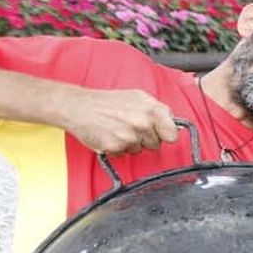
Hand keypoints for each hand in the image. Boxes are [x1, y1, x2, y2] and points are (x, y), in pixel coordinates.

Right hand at [60, 88, 177, 154]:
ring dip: (131, 143)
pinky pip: (125, 154)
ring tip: (118, 129)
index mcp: (152, 109)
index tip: (158, 132)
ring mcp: (130, 136)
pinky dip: (118, 148)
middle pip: (156, 144)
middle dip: (146, 138)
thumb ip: (158, 111)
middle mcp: (143, 123)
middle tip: (130, 127)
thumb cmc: (108, 102)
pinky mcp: (117, 147)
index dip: (165, 134)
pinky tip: (110, 135)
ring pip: (140, 150)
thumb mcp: (138, 97)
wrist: (78, 106)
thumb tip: (174, 125)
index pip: (173, 134)